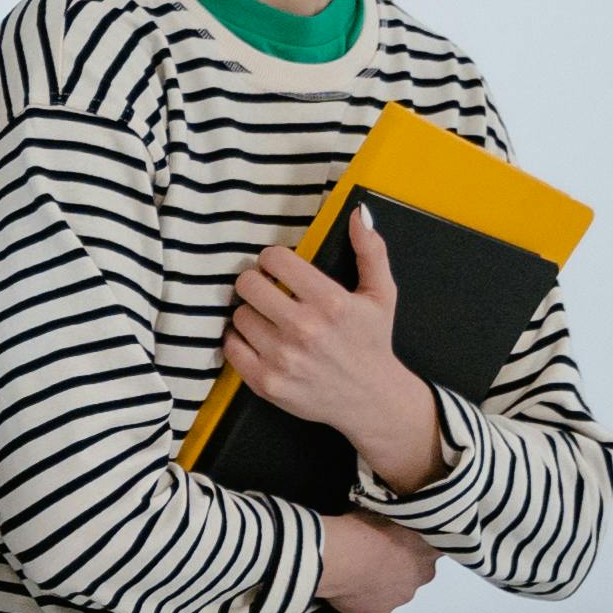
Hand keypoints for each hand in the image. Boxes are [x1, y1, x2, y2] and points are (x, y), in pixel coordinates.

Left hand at [228, 209, 447, 490]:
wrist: (370, 399)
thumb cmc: (372, 342)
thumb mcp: (381, 294)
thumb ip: (370, 250)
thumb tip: (358, 213)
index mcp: (329, 302)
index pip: (274, 260)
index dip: (272, 259)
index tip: (278, 267)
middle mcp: (304, 329)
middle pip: (248, 284)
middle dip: (256, 282)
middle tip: (267, 289)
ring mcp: (282, 358)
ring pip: (239, 315)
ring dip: (250, 312)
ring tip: (268, 318)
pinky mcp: (266, 383)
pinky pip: (231, 346)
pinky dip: (239, 339)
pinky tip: (257, 338)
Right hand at [313, 509, 437, 612]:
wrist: (340, 557)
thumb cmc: (362, 528)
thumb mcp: (386, 514)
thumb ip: (398, 522)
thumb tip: (393, 519)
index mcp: (428, 549)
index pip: (431, 550)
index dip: (415, 546)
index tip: (400, 541)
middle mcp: (421, 577)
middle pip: (414, 574)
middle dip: (400, 569)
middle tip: (376, 558)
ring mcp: (400, 599)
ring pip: (394, 593)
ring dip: (381, 586)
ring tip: (358, 574)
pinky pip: (372, 608)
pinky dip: (363, 601)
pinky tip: (348, 589)